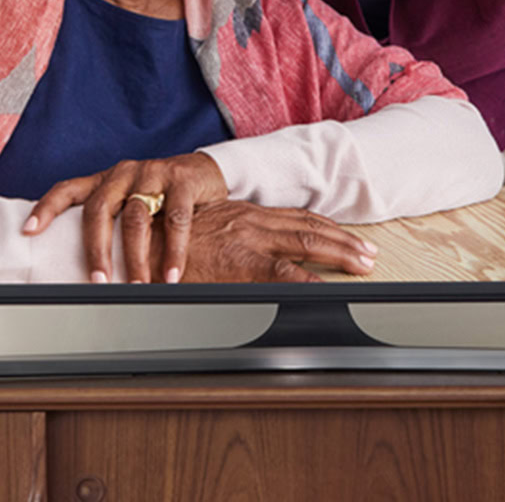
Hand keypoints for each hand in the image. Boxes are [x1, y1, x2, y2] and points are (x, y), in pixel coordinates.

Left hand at [25, 153, 229, 283]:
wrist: (202, 171)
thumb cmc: (158, 194)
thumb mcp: (128, 201)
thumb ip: (108, 222)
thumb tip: (77, 265)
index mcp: (105, 180)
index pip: (67, 189)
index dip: (46, 208)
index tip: (28, 230)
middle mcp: (124, 173)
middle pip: (100, 210)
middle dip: (96, 250)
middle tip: (98, 282)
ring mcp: (153, 174)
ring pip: (136, 218)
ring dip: (136, 257)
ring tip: (138, 286)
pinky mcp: (182, 180)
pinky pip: (175, 219)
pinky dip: (174, 251)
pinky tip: (172, 275)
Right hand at [166, 201, 377, 283]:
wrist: (135, 241)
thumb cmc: (161, 240)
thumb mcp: (200, 232)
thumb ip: (224, 239)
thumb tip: (240, 255)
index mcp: (242, 214)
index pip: (295, 217)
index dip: (325, 227)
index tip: (347, 237)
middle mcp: (251, 221)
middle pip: (309, 228)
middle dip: (344, 241)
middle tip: (369, 253)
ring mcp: (248, 241)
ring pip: (307, 244)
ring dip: (340, 254)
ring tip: (364, 265)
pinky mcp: (238, 264)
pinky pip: (284, 274)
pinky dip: (310, 282)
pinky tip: (329, 290)